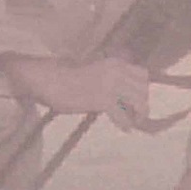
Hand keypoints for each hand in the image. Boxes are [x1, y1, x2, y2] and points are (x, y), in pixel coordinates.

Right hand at [0, 54, 148, 131]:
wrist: (46, 78)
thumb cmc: (63, 73)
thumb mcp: (90, 69)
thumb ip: (107, 74)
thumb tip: (120, 88)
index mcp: (113, 62)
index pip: (143, 73)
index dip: (141, 88)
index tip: (135, 98)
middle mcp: (116, 70)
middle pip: (144, 89)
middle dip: (141, 102)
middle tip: (134, 113)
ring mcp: (110, 84)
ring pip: (139, 101)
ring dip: (136, 113)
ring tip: (129, 121)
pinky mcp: (102, 99)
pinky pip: (123, 115)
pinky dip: (124, 123)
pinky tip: (121, 127)